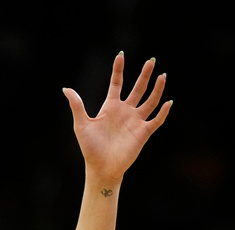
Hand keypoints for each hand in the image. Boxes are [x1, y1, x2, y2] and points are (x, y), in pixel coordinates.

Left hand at [63, 53, 171, 181]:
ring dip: (157, 89)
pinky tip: (168, 102)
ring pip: (150, 101)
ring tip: (163, 75)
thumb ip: (77, 106)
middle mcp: (125, 111)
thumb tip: (66, 89)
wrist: (101, 168)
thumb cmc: (90, 148)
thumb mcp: (81, 125)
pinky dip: (163, 112)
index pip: (116, 84)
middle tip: (151, 60)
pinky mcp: (143, 133)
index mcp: (110, 107)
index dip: (118, 70)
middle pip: (138, 88)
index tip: (120, 55)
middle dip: (144, 75)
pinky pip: (156, 120)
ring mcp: (135, 121)